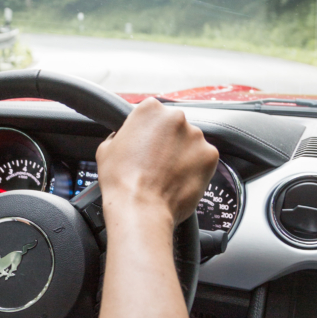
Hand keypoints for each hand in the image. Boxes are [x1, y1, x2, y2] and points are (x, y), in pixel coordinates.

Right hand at [97, 98, 218, 226]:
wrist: (140, 208)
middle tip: (155, 163)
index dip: (146, 132)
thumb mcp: (106, 149)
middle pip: (173, 126)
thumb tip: (123, 137)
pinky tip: (179, 181)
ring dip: (181, 155)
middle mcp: (176, 117)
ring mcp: (196, 136)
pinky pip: (203, 159)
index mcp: (150, 109)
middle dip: (167, 142)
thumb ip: (120, 135)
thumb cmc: (121, 181)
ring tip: (167, 176)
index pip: (152, 114)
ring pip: (190, 143)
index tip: (144, 145)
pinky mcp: (210, 155)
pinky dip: (194, 169)